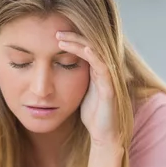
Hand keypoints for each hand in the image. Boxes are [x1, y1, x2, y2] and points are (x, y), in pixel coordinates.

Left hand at [56, 31, 119, 146]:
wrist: (104, 133)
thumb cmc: (93, 113)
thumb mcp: (78, 91)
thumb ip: (73, 78)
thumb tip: (55, 70)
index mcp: (96, 70)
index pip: (86, 47)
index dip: (72, 39)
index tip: (55, 35)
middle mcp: (104, 70)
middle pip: (91, 45)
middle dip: (73, 37)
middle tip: (56, 32)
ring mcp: (109, 78)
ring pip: (96, 52)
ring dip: (79, 43)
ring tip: (62, 38)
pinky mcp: (110, 88)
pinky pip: (105, 68)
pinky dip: (95, 57)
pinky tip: (85, 49)